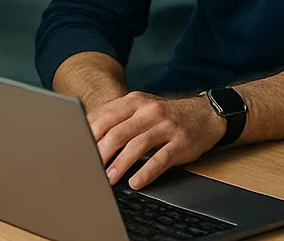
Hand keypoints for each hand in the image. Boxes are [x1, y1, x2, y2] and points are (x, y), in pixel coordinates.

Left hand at [86, 91, 225, 189]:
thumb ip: (116, 119)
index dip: (89, 137)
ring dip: (120, 165)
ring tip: (108, 180)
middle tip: (89, 170)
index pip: (105, 118)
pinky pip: (161, 159)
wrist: (205, 114)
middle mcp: (150, 110)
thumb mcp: (141, 109)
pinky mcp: (180, 142)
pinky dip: (146, 172)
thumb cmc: (166, 116)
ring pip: (137, 146)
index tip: (78, 153)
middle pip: (118, 133)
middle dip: (100, 154)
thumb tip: (85, 136)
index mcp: (135, 101)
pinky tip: (136, 182)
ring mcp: (166, 125)